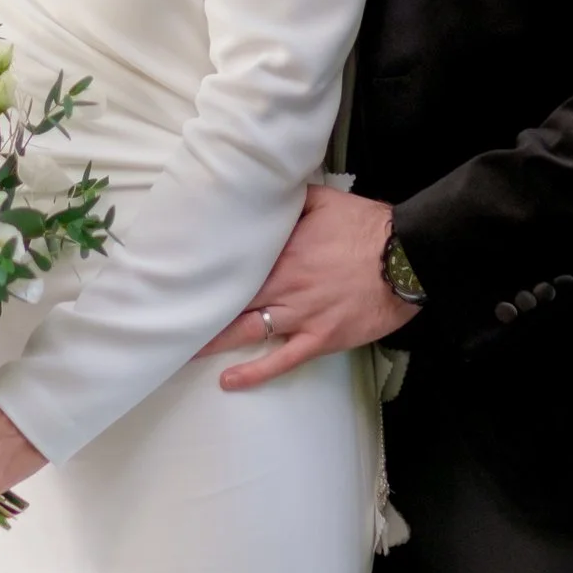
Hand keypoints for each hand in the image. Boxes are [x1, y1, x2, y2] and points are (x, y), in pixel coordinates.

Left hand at [196, 185, 417, 390]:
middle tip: (165, 319)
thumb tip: (265, 191)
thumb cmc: (369, 227)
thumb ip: (291, 199)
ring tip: (181, 350)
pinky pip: (282, 360)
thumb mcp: (326, 200)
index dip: (205, 271)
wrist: (407, 258)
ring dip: (214, 341)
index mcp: (282, 251)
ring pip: (247, 331)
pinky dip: (254, 373)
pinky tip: (228, 381)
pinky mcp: (320, 338)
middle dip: (199, 309)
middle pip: (231, 300)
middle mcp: (284, 284)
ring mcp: (301, 315)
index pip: (233, 263)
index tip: (177, 277)